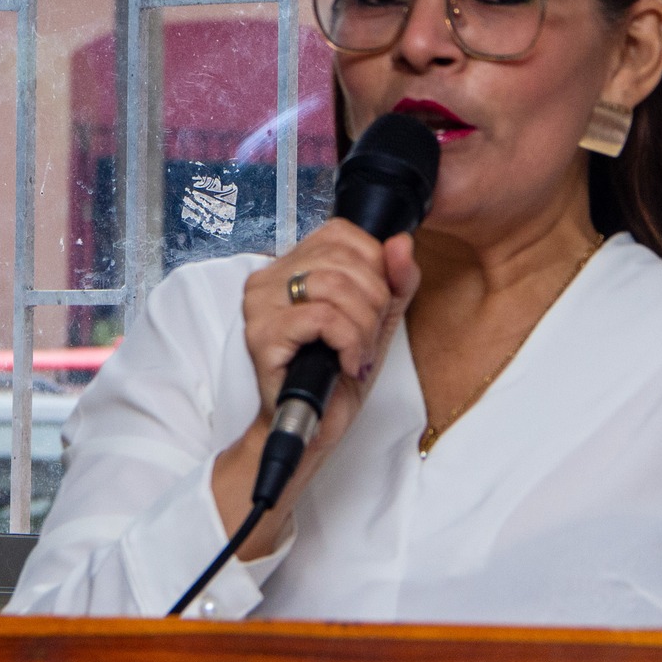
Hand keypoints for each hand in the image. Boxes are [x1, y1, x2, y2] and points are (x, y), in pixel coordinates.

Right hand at [211, 221, 421, 555]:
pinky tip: (347, 363)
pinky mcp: (262, 337)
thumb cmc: (336, 374)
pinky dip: (349, 342)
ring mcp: (260, 307)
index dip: (374, 266)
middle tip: (368, 334)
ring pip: (334, 286)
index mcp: (290, 266)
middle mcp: (267, 279)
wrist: (312, 428)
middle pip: (341, 258)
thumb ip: (396, 279)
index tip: (376, 303)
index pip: (341, 233)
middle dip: (373, 300)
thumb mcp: (377, 319)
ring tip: (357, 352)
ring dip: (362, 326)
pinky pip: (323, 318)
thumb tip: (402, 243)